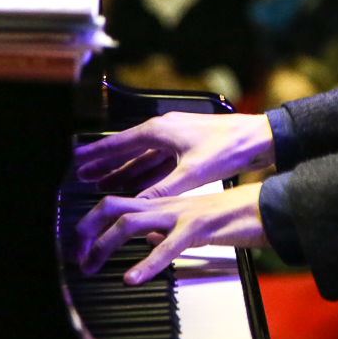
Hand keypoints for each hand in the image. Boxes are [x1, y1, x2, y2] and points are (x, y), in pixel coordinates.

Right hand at [73, 112, 274, 197]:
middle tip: (81, 175)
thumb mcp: (193, 173)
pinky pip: (157, 163)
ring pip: (141, 158)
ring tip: (101, 183)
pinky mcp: (187, 150)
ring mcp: (176, 140)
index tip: (77, 161)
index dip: (97, 154)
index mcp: (161, 131)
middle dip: (104, 164)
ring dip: (122, 171)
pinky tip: (134, 186)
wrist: (259, 138)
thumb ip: (163, 190)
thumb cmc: (229, 147)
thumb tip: (138, 207)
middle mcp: (164, 132)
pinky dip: (143, 175)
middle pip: (127, 150)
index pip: (120, 144)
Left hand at [76, 183, 267, 281]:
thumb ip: (169, 229)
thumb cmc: (236, 218)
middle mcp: (169, 204)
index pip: (120, 204)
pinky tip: (132, 277)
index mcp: (167, 204)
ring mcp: (182, 214)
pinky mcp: (199, 228)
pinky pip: (168, 245)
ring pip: (131, 221)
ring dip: (106, 244)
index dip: (94, 223)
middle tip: (77, 254)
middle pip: (114, 206)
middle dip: (88, 229)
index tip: (81, 245)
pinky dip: (146, 262)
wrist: (268, 208)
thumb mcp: (195, 225)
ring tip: (92, 265)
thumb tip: (149, 238)